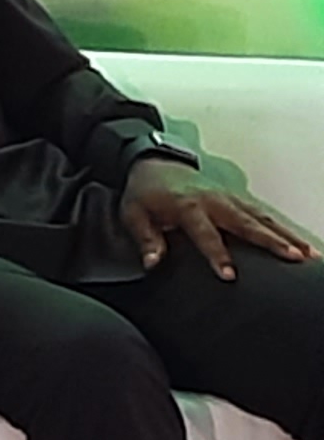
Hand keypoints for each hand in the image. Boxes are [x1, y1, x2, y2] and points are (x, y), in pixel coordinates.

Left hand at [124, 157, 310, 283]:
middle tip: (294, 258)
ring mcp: (229, 199)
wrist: (154, 164)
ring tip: (309, 254)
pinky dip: (284, 230)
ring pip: (263, 218)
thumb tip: (152, 263)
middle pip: (247, 223)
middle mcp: (214, 201)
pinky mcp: (237, 200)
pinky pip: (264, 215)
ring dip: (287, 236)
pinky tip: (300, 245)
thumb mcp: (133, 214)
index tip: (230, 275)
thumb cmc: (144, 193)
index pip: (206, 234)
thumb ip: (145, 239)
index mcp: (187, 206)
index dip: (218, 255)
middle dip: (271, 241)